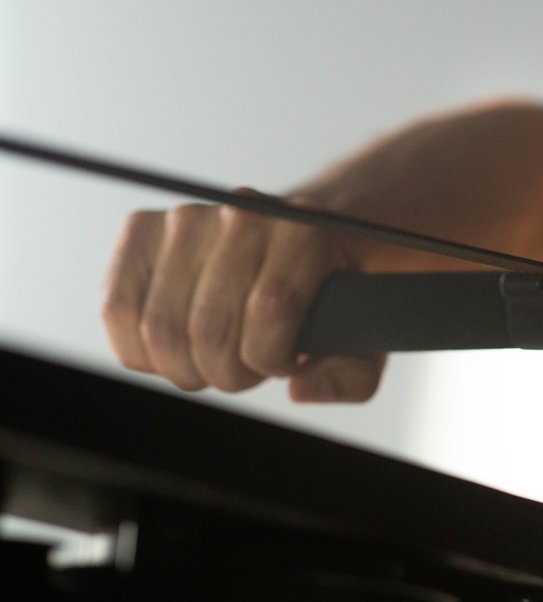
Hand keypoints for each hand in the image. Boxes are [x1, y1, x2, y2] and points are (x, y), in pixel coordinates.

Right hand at [102, 194, 384, 401]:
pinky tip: (176, 349)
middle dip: (228, 373)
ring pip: (159, 328)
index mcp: (304, 229)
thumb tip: (300, 389)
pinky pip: (116, 309)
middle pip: (207, 328)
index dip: (272, 358)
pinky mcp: (142, 230)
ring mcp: (186, 217)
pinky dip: (141, 350)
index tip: (286, 362)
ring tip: (217, 355)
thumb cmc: (331, 285)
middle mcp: (241, 213)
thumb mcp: (367, 330)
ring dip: (186, 366)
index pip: (269, 308)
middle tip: (248, 368)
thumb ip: (352, 372)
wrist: (309, 231)